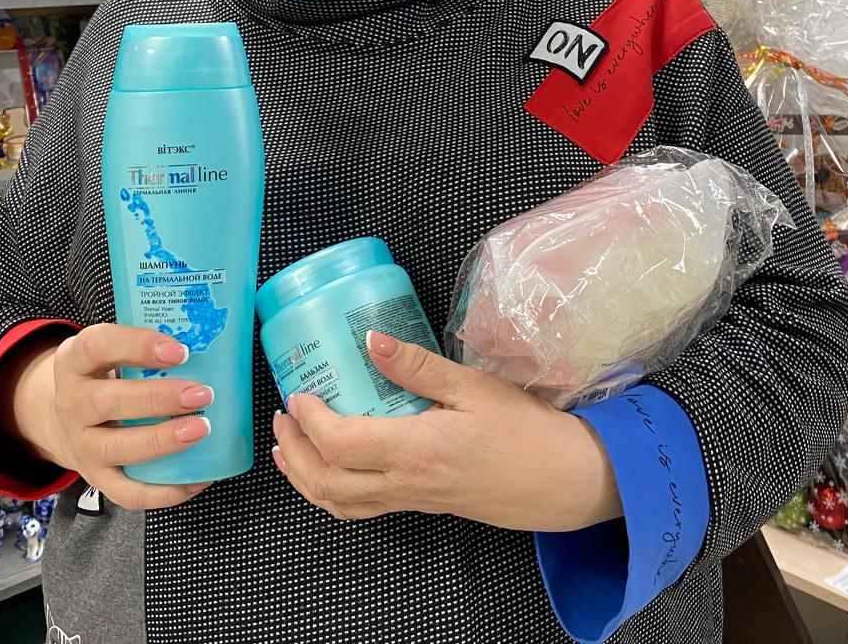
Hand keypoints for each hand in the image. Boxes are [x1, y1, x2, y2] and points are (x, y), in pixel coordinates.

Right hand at [12, 324, 214, 510]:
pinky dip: (163, 491)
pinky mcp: (96, 478)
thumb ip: (148, 347)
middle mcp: (72, 403)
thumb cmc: (106, 375)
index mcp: (75, 361)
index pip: (98, 345)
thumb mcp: (112, 350)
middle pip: (106, 402)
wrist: (63, 418)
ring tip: (202, 429)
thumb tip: (212, 342)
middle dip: (158, 398)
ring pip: (116, 448)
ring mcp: (81, 445)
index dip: (138, 346)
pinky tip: (196, 478)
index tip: (180, 351)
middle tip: (201, 394)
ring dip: (162, 441)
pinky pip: (126, 492)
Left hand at [272, 332, 620, 530]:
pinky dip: (333, 492)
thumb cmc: (524, 429)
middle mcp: (405, 484)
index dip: (309, 421)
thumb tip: (371, 339)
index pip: (340, 444)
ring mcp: (412, 500)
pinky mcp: (423, 505)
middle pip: (327, 482)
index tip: (297, 392)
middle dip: (294, 451)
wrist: (564, 480)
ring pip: (340, 504)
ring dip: (305, 477)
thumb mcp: (473, 386)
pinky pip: (363, 508)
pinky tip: (333, 469)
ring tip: (289, 446)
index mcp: (414, 451)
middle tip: (283, 416)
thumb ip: (418, 366)